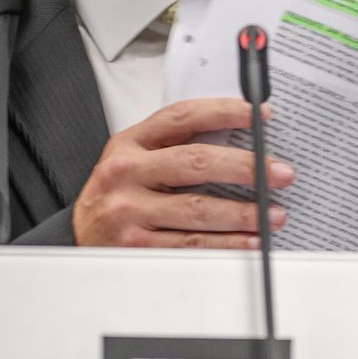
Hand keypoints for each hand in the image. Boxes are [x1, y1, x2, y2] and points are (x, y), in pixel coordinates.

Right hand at [74, 98, 295, 248]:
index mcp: (130, 143)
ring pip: (199, 209)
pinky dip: (227, 244)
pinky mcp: (137, 246)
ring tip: (274, 213)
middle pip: (196, 163)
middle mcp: (127, 173)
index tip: (257, 114)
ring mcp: (130, 211)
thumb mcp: (133, 159)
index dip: (223, 112)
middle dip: (246, 167)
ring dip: (244, 213)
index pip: (182, 118)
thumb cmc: (115, 195)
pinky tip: (249, 240)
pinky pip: (192, 244)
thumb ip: (174, 146)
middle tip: (279, 172)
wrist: (78, 237)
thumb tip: (239, 140)